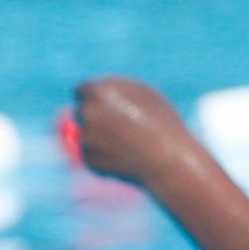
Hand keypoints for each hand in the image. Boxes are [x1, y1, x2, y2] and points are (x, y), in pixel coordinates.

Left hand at [71, 76, 191, 186]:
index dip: (93, 98)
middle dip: (95, 118)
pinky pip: (91, 155)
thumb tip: (94, 92)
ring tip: (129, 144)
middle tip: (119, 127)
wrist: (167, 159)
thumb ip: (114, 89)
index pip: (81, 90)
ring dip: (101, 139)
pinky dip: (104, 158)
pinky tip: (125, 157)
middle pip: (81, 111)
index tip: (102, 106)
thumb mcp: (142, 93)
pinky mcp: (88, 159)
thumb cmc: (160, 122)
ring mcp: (86, 137)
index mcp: (99, 91)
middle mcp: (87, 112)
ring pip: (87, 135)